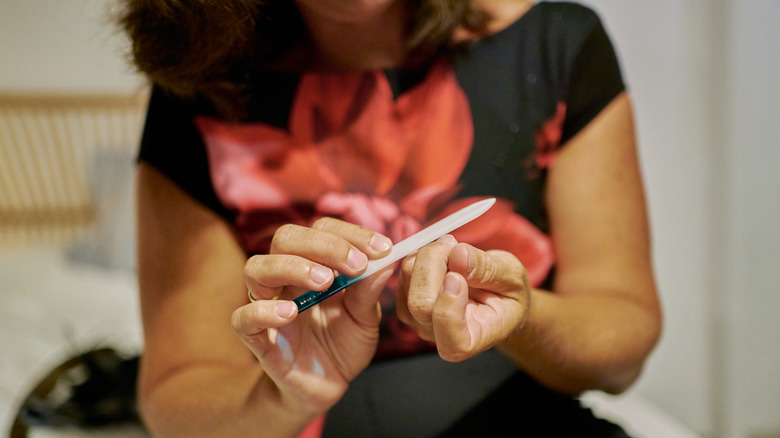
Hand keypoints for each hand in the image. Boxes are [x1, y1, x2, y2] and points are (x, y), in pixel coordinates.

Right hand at [231, 218, 392, 413]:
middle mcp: (287, 278)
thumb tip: (388, 260)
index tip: (382, 248)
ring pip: (256, 268)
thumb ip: (369, 291)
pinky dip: (262, 311)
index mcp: (314, 264)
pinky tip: (290, 314)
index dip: (350, 234)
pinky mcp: (258, 338)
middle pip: (286, 238)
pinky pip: (243, 318)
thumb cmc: (342, 344)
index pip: (322, 230)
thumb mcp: (364, 318)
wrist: (325, 387)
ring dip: (292, 267)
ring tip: (324, 282)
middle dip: (323, 244)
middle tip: (355, 264)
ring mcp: (268, 305)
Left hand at [397, 235, 530, 361]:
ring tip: (454, 250)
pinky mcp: (407, 299)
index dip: (448, 307)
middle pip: (420, 303)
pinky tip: (442, 255)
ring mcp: (419, 319)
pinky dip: (420, 255)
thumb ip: (489, 270)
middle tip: (454, 244)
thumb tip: (459, 255)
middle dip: (435, 264)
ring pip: (408, 280)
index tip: (457, 277)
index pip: (452, 339)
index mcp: (471, 340)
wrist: (495, 295)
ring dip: (429, 255)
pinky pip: (403, 271)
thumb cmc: (508, 293)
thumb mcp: (512, 278)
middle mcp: (439, 335)